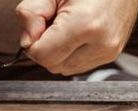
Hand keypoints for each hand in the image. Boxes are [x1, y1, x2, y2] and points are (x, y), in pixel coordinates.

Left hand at [15, 0, 137, 74]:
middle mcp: (101, 44)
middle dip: (45, 48)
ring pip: (65, 69)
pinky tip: (75, 34)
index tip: (38, 24)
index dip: (33, 42)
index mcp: (86, 25)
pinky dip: (70, 53)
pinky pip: (79, 66)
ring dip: (58, 52)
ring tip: (65, 27)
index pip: (43, 55)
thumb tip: (27, 42)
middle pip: (53, 66)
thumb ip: (32, 13)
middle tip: (51, 23)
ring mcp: (108, 53)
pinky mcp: (111, 55)